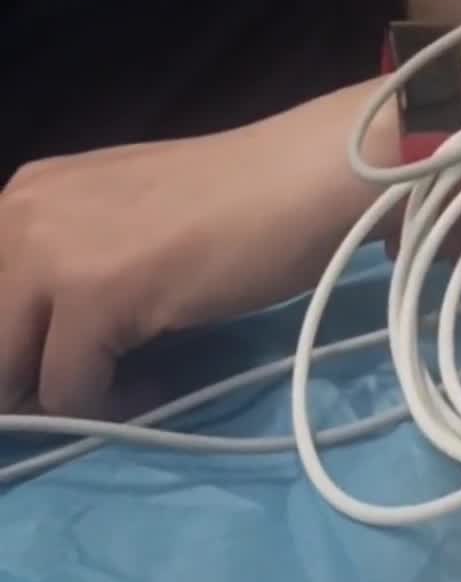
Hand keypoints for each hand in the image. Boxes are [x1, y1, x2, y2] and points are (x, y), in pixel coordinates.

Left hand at [0, 48, 460, 417]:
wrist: (310, 178)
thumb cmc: (237, 201)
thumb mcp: (125, 223)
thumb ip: (71, 269)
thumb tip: (30, 357)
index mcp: (24, 193)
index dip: (18, 353)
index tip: (62, 373)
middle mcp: (21, 212)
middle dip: (31, 381)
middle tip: (104, 385)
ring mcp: (53, 252)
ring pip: (16, 376)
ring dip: (72, 395)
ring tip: (136, 379)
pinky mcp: (95, 294)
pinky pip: (72, 391)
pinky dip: (116, 404)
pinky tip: (162, 379)